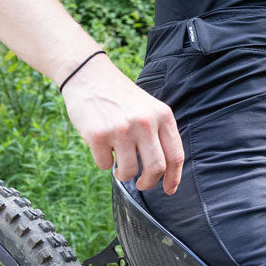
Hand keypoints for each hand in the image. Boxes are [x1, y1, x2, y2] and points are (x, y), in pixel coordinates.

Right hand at [61, 57, 184, 193]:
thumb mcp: (149, 108)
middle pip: (156, 168)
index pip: (175, 155)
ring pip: (128, 171)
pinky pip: (105, 164)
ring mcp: (121, 129)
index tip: (170, 189)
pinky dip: (104, 161)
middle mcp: (145, 122)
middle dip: (149, 183)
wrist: (90, 75)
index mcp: (162, 116)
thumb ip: (159, 133)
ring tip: (119, 164)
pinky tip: (102, 146)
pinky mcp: (98, 135)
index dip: (174, 177)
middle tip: (141, 183)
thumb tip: (165, 170)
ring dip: (123, 174)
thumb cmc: (120, 97)